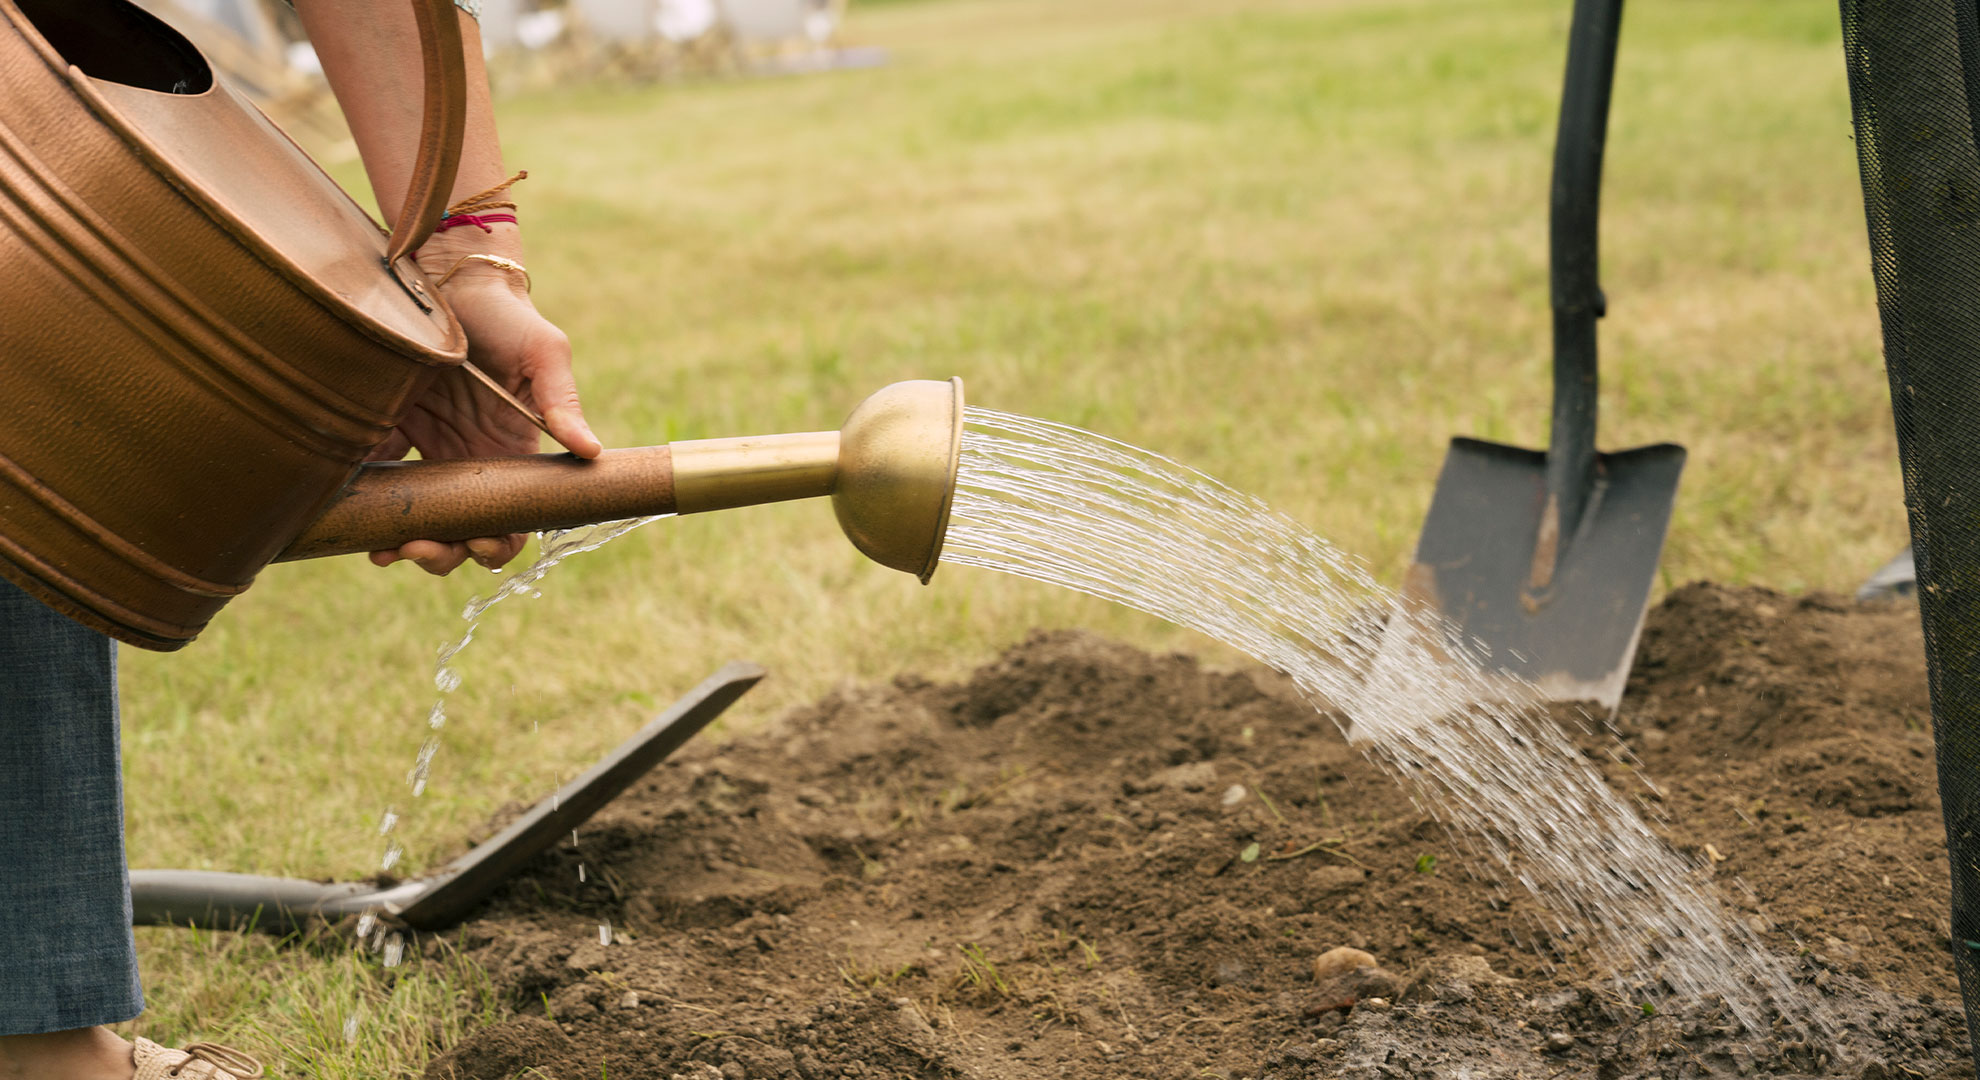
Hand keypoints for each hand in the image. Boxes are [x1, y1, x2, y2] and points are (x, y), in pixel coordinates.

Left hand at [367, 230, 603, 575]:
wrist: (451, 277)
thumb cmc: (506, 315)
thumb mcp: (544, 351)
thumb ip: (562, 400)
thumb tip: (591, 452)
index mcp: (514, 452)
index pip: (516, 518)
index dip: (498, 543)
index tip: (478, 540)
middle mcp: (473, 461)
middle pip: (462, 531)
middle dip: (443, 554)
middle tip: (418, 547)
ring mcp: (431, 450)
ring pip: (419, 516)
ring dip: (404, 542)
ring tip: (385, 547)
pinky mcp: (392, 430)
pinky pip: (377, 478)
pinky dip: (366, 504)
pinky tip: (354, 514)